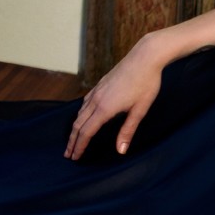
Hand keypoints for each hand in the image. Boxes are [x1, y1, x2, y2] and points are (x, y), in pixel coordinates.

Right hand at [64, 41, 164, 159]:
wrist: (145, 57)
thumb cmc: (146, 83)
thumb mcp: (140, 110)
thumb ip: (128, 130)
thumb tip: (120, 150)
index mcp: (105, 108)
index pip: (86, 132)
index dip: (79, 146)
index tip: (74, 157)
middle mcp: (97, 100)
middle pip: (78, 124)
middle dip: (72, 141)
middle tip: (68, 154)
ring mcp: (97, 91)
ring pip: (80, 113)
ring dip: (75, 128)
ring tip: (73, 139)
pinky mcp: (100, 84)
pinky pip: (84, 103)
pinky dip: (80, 114)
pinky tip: (83, 117)